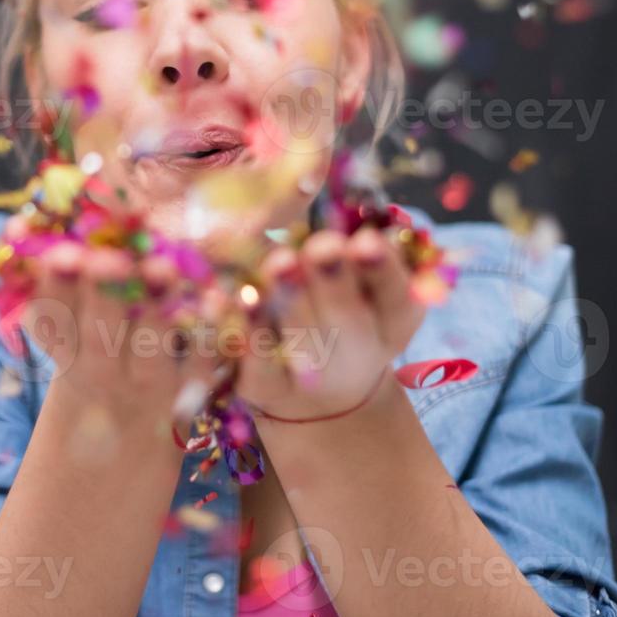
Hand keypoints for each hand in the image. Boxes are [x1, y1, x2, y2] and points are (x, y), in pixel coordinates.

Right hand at [23, 238, 218, 448]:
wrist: (101, 499)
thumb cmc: (88, 400)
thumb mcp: (68, 355)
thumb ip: (63, 300)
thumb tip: (22, 222)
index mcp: (66, 357)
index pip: (51, 317)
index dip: (50, 282)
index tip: (49, 248)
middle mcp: (101, 374)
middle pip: (99, 328)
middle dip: (104, 290)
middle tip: (108, 258)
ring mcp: (145, 391)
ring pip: (151, 348)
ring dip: (158, 307)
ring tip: (163, 269)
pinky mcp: (189, 407)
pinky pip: (203, 370)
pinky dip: (213, 341)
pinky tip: (221, 302)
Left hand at [235, 226, 425, 421]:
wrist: (321, 401)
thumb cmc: (345, 320)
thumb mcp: (371, 294)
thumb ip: (370, 258)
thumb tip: (367, 214)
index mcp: (391, 324)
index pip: (396, 295)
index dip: (383, 270)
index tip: (366, 239)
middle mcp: (354, 354)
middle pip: (345, 316)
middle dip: (332, 280)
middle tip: (321, 246)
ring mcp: (310, 376)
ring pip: (298, 335)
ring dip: (288, 299)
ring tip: (279, 262)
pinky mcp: (265, 387)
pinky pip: (252, 359)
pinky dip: (239, 327)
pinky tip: (220, 297)